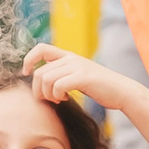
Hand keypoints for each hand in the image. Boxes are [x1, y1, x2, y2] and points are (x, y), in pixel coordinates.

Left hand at [23, 43, 141, 112]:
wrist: (122, 92)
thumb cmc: (99, 88)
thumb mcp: (78, 77)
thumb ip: (62, 75)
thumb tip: (41, 83)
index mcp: (68, 56)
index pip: (40, 48)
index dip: (28, 59)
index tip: (26, 73)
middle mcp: (71, 58)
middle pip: (39, 73)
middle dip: (38, 90)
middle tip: (49, 99)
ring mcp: (77, 66)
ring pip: (46, 79)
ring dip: (48, 94)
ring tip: (58, 100)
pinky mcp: (83, 77)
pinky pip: (58, 86)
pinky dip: (57, 96)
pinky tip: (65, 99)